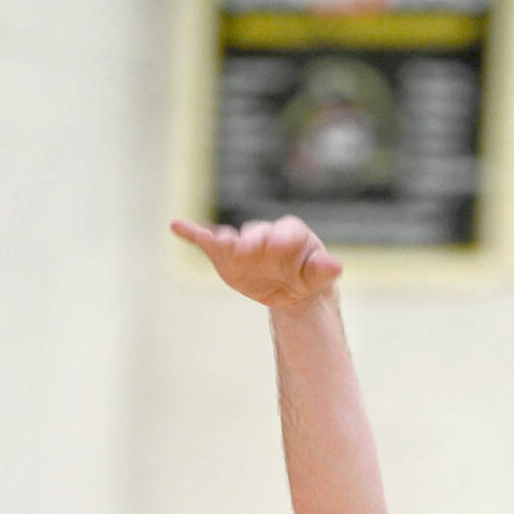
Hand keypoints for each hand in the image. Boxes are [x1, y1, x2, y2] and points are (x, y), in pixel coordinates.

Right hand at [171, 215, 342, 308]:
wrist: (290, 288)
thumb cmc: (307, 276)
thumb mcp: (318, 276)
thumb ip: (323, 270)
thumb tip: (336, 267)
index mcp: (292, 235)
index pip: (288, 231)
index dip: (282, 238)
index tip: (277, 246)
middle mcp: (265, 234)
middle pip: (257, 234)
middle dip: (252, 241)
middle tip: (245, 250)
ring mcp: (242, 244)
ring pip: (232, 239)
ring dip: (223, 240)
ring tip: (214, 241)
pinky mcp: (224, 255)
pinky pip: (206, 241)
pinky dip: (192, 233)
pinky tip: (177, 225)